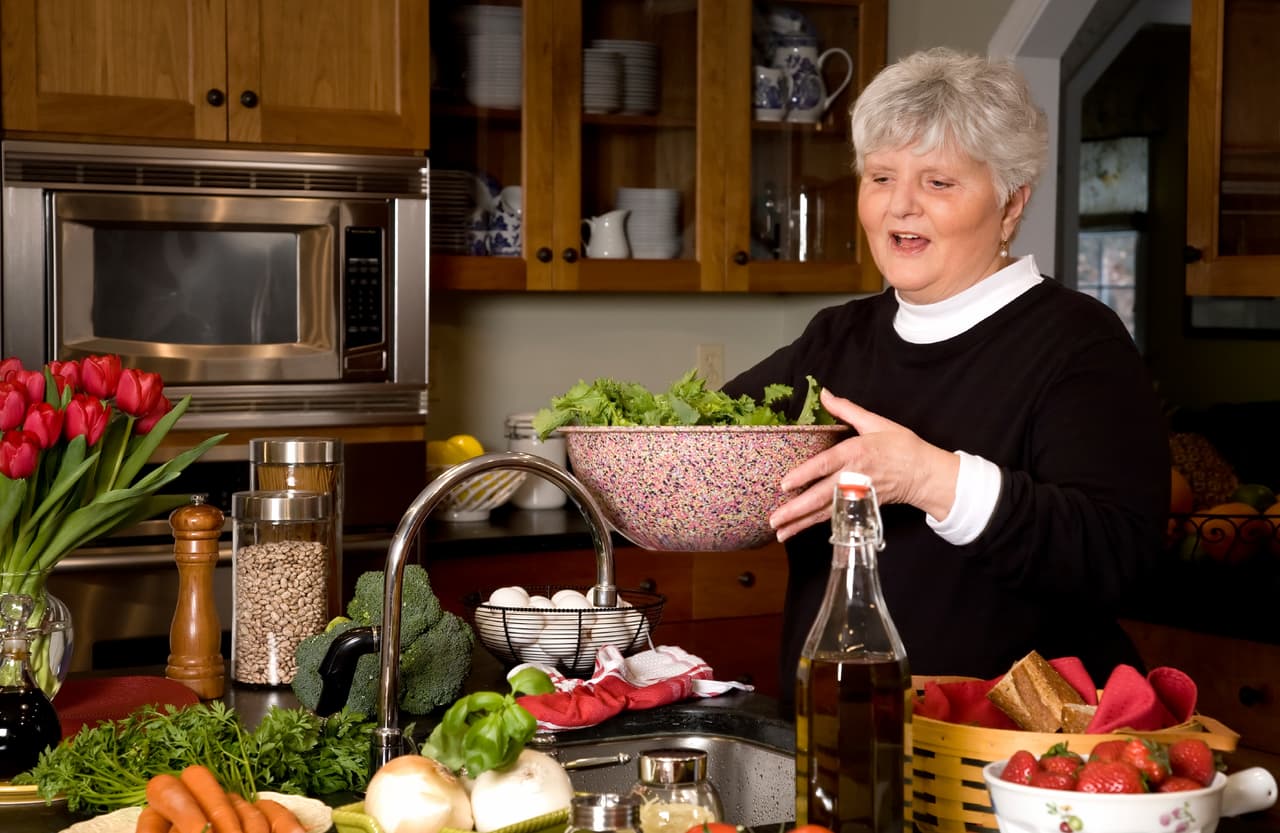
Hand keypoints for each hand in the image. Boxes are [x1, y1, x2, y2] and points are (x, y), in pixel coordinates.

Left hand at [769, 389, 960, 540]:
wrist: (925, 473)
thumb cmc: (901, 446)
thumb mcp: (876, 422)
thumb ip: (846, 410)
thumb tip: (824, 393)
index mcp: (855, 453)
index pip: (825, 465)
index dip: (805, 475)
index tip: (785, 484)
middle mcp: (853, 477)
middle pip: (821, 497)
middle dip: (796, 510)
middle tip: (773, 520)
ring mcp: (857, 495)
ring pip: (824, 512)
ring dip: (801, 523)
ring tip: (780, 533)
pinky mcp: (860, 507)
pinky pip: (834, 518)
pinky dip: (815, 525)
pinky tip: (798, 530)